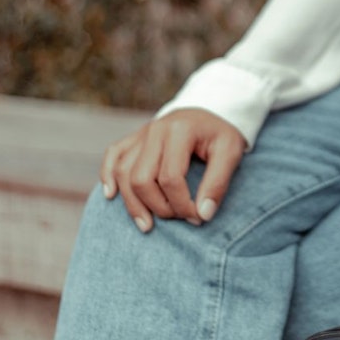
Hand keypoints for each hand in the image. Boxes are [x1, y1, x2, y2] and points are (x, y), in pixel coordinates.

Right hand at [100, 108, 246, 232]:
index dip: (182, 204)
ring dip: (133, 203)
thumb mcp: (231, 153)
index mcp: (180, 130)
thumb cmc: (220, 135)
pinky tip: (111, 195)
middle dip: (158, 206)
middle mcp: (155, 129)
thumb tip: (203, 214)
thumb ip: (218, 183)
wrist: (210, 113)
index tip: (198, 218)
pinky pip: (113, 156)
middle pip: (142, 179)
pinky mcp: (133, 138)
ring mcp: (141, 133)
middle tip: (178, 218)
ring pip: (123, 173)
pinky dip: (108, 176)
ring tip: (147, 225)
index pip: (171, 178)